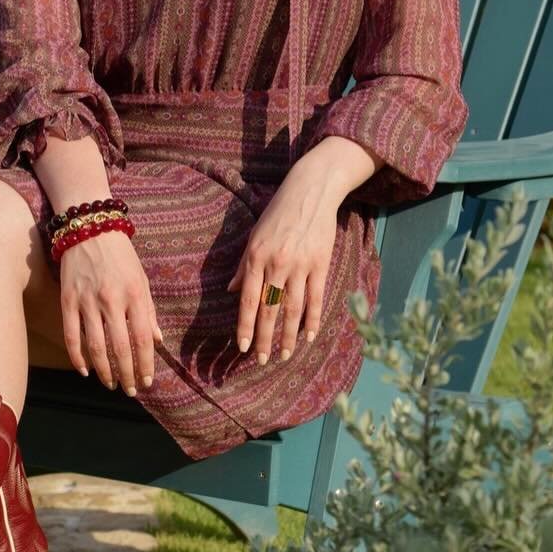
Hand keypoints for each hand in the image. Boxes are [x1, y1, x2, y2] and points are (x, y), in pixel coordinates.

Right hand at [58, 229, 164, 396]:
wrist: (90, 229)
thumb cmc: (121, 255)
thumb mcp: (142, 279)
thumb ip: (149, 311)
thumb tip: (158, 341)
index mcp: (134, 294)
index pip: (143, 338)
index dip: (146, 363)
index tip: (148, 380)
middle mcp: (111, 300)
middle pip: (119, 347)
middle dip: (127, 374)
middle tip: (131, 390)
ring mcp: (87, 301)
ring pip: (95, 346)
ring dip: (104, 371)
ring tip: (111, 384)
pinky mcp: (68, 300)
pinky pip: (71, 335)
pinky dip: (77, 357)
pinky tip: (85, 371)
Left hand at [226, 168, 338, 363]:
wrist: (310, 191)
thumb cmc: (278, 213)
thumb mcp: (254, 236)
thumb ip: (244, 265)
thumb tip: (231, 290)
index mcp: (256, 257)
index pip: (249, 300)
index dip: (246, 326)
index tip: (243, 347)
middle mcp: (277, 263)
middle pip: (269, 309)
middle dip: (264, 338)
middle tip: (261, 360)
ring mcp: (301, 265)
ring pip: (292, 309)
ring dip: (287, 336)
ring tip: (283, 355)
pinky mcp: (320, 264)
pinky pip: (316, 298)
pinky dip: (313, 320)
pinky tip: (309, 337)